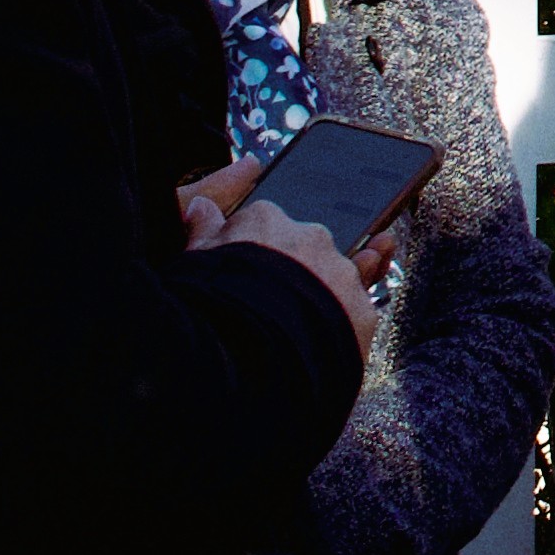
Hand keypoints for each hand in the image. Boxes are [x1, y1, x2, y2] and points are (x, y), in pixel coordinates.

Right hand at [181, 151, 378, 345]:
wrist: (244, 349)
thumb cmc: (213, 302)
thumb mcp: (195, 260)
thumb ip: (203, 228)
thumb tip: (200, 205)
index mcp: (267, 221)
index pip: (267, 229)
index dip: (258, 256)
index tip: (250, 276)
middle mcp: (310, 238)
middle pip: (306, 253)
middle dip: (294, 275)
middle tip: (273, 307)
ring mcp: (339, 272)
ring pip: (336, 281)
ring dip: (323, 299)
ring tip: (298, 329)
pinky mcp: (360, 309)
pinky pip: (356, 314)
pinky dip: (343, 326)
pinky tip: (320, 343)